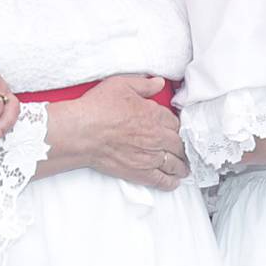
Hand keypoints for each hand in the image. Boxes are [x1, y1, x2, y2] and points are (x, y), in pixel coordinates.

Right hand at [51, 75, 188, 188]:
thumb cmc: (98, 108)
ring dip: (181, 166)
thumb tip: (158, 83)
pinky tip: (174, 182)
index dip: (175, 126)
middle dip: (181, 147)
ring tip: (183, 168)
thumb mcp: (121, 85)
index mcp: (155, 115)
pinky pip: (162, 180)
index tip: (174, 130)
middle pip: (179, 144)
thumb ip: (143, 85)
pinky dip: (171, 182)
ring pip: (174, 163)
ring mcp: (150, 157)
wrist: (82, 133)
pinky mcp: (140, 173)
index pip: (175, 122)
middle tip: (182, 150)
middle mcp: (157, 137)